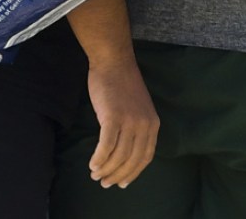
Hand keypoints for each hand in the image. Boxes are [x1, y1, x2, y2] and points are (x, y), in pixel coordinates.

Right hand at [85, 58, 158, 188]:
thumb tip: (125, 151)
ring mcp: (129, 121)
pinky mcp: (113, 117)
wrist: (113, 61)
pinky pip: (106, 146)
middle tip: (105, 183)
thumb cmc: (121, 83)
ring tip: (95, 174)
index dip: (133, 173)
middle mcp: (144, 125)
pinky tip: (92, 164)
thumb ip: (136, 127)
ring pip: (118, 156)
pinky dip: (99, 158)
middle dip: (118, 176)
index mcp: (153, 124)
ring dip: (106, 169)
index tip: (122, 183)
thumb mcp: (138, 108)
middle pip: (132, 160)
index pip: (145, 157)